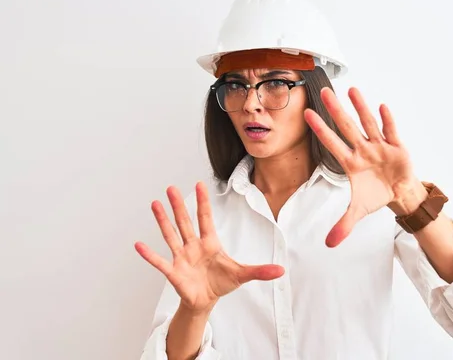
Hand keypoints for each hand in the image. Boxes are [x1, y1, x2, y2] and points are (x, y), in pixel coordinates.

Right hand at [134, 182, 284, 312]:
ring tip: (155, 204)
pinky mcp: (174, 272)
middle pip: (185, 222)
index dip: (202, 202)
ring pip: (171, 235)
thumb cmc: (221, 283)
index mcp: (210, 243)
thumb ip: (260, 271)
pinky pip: (160, 262)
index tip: (199, 184)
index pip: (205, 218)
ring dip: (163, 221)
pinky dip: (150, 254)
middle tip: (171, 187)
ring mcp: (182, 258)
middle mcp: (193, 246)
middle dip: (179, 205)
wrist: (206, 301)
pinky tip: (139, 244)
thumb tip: (281, 270)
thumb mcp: (243, 275)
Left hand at [304, 87, 424, 247]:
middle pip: (346, 127)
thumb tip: (329, 244)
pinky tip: (381, 106)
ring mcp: (379, 145)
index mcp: (350, 162)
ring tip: (352, 89)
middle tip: (324, 91)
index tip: (307, 115)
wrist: (399, 193)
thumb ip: (343, 224)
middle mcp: (362, 149)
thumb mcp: (358, 211)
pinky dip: (387, 120)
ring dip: (361, 107)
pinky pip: (391, 131)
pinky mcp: (397, 146)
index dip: (320, 130)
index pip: (331, 143)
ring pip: (368, 123)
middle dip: (336, 110)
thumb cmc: (375, 195)